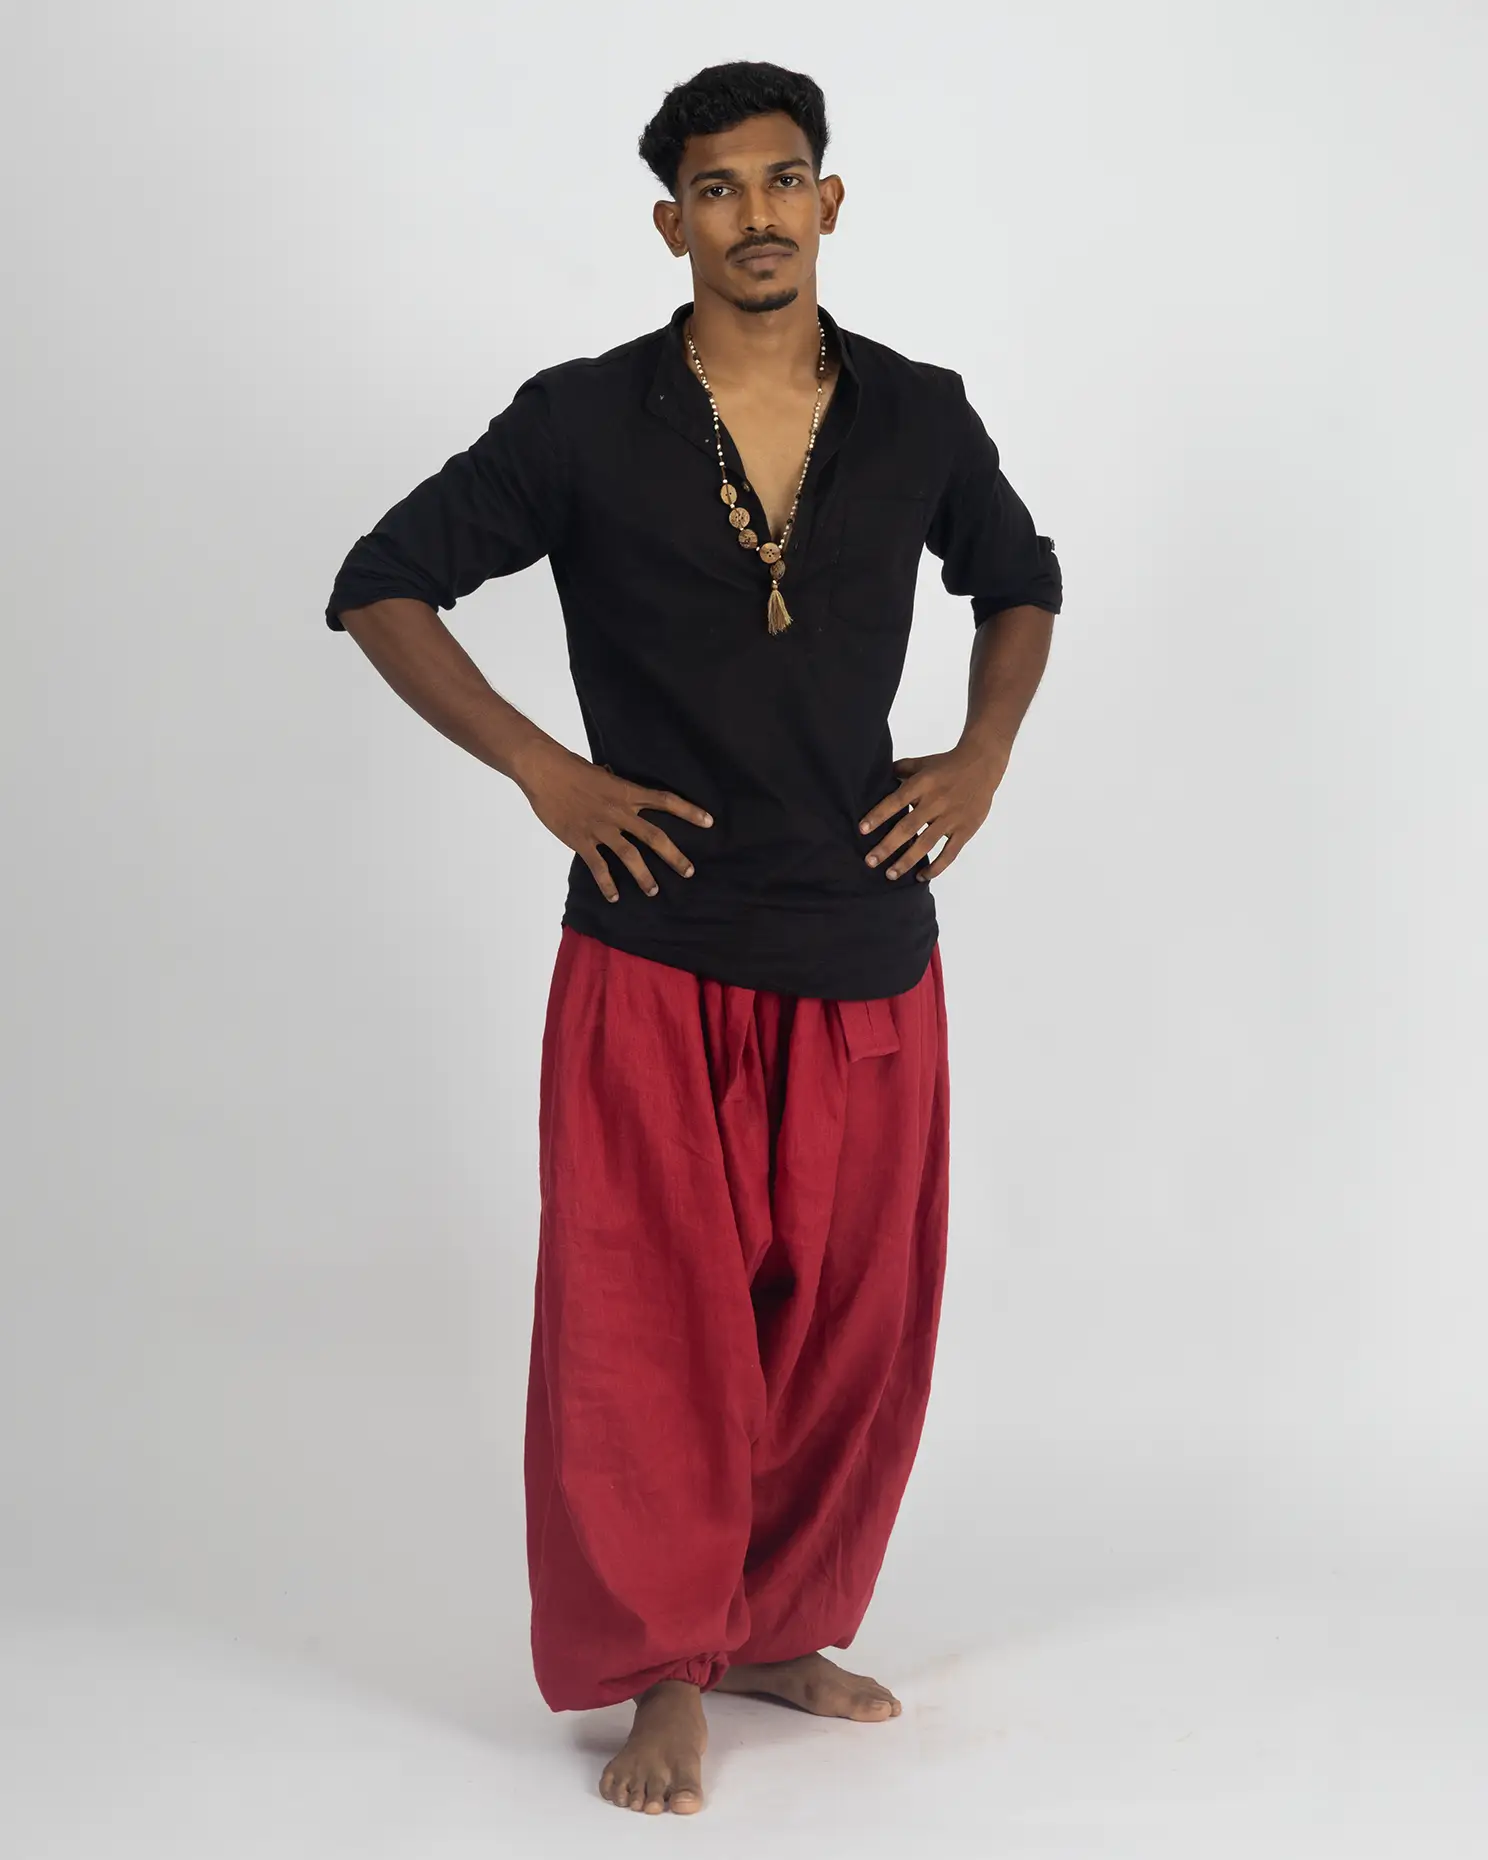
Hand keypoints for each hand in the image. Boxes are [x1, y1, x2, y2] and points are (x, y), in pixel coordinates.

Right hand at [515, 741, 712, 901]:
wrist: (544, 771)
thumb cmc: (570, 767)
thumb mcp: (600, 773)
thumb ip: (613, 783)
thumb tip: (614, 779)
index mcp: (626, 792)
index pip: (665, 801)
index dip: (689, 811)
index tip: (709, 822)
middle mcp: (619, 812)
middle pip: (655, 837)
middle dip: (674, 856)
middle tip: (689, 872)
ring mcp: (601, 828)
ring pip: (630, 856)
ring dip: (644, 876)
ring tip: (653, 891)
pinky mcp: (581, 840)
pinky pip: (599, 867)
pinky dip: (607, 884)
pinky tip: (614, 897)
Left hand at [857, 743, 1010, 882]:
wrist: (982, 765)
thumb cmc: (946, 765)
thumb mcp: (922, 763)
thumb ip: (900, 770)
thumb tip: (876, 776)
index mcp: (923, 783)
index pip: (896, 801)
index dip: (878, 815)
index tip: (862, 830)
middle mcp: (936, 801)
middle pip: (908, 827)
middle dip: (887, 846)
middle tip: (870, 861)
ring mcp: (952, 817)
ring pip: (926, 844)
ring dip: (907, 861)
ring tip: (890, 874)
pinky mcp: (966, 830)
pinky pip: (949, 853)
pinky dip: (936, 868)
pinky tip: (921, 877)